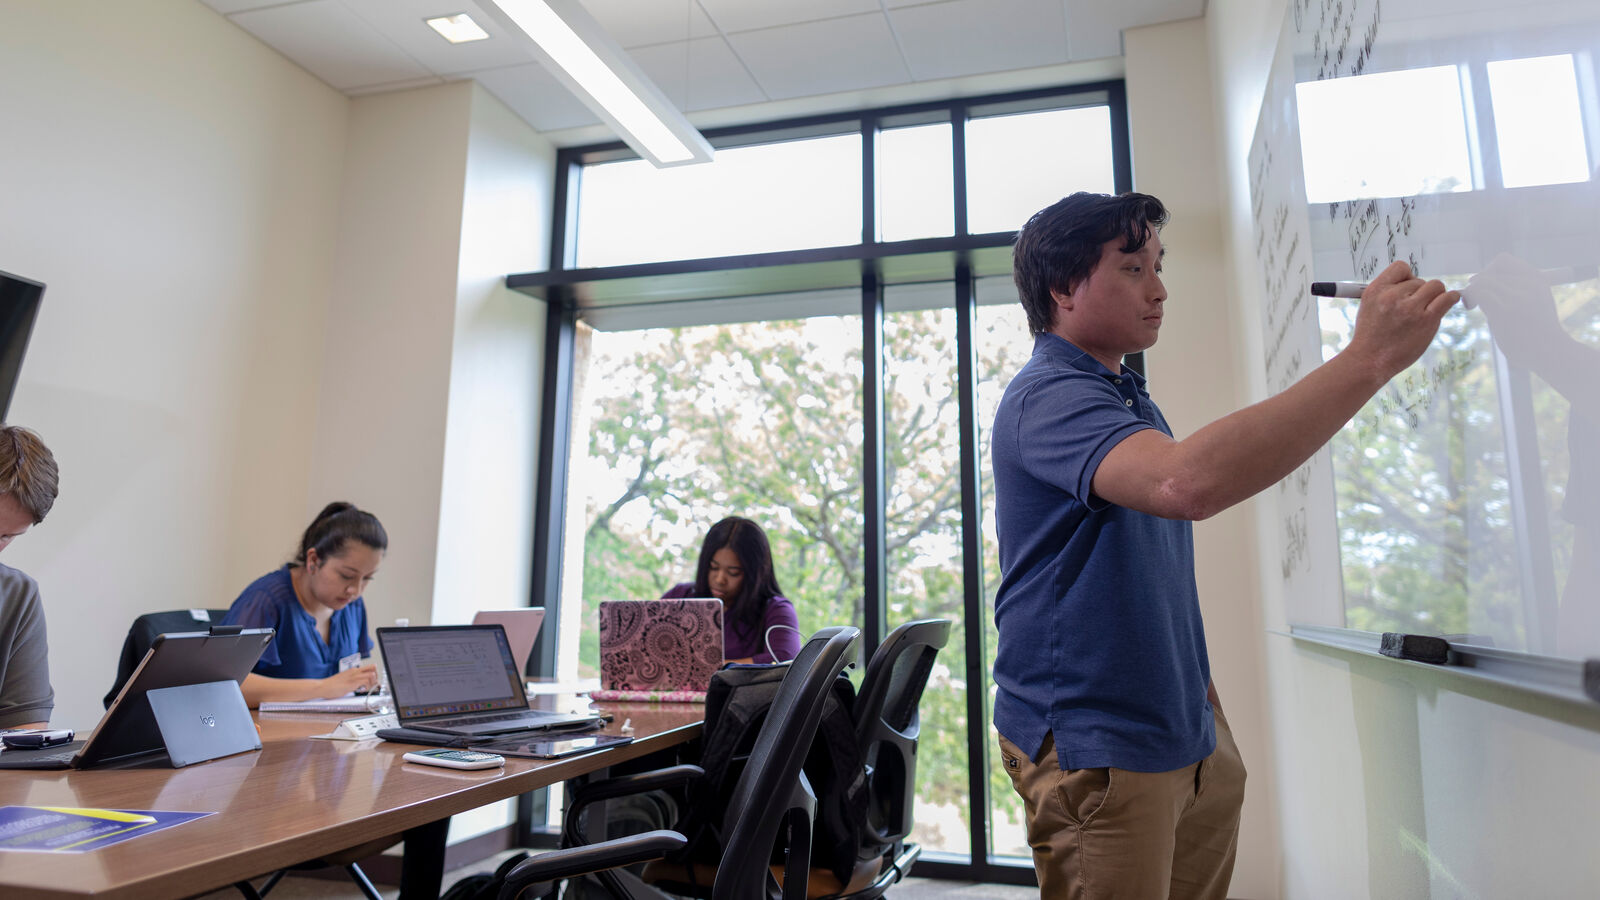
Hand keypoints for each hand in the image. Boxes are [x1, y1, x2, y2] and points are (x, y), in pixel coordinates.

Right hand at [319, 664, 378, 697]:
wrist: (322, 686)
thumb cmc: (331, 685)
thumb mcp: (344, 679)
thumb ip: (352, 680)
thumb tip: (359, 684)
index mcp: (353, 670)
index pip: (370, 667)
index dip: (374, 673)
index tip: (373, 681)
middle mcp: (355, 671)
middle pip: (373, 668)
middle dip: (376, 677)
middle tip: (372, 685)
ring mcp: (354, 676)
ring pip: (372, 675)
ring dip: (372, 683)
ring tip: (366, 689)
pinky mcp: (352, 683)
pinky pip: (366, 682)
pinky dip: (367, 687)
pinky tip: (361, 691)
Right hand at [1346, 260, 1458, 379]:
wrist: (1370, 361)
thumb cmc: (1371, 336)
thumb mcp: (1369, 306)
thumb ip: (1388, 292)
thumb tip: (1415, 283)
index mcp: (1376, 290)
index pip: (1401, 268)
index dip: (1407, 277)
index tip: (1407, 290)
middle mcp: (1392, 296)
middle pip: (1420, 280)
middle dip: (1419, 293)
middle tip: (1412, 310)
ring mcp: (1410, 308)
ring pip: (1435, 286)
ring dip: (1434, 296)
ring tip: (1428, 308)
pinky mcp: (1426, 320)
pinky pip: (1447, 298)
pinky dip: (1451, 297)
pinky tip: (1449, 301)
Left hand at [1467, 253, 1565, 366]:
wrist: (1550, 351)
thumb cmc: (1538, 330)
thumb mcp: (1535, 301)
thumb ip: (1518, 289)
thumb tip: (1484, 278)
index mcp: (1536, 279)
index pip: (1503, 260)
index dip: (1488, 270)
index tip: (1484, 284)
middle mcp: (1528, 284)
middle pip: (1489, 271)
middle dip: (1477, 282)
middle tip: (1475, 298)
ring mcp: (1517, 297)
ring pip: (1482, 281)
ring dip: (1472, 291)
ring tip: (1472, 304)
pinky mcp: (1505, 311)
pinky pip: (1479, 293)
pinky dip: (1470, 297)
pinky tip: (1471, 307)